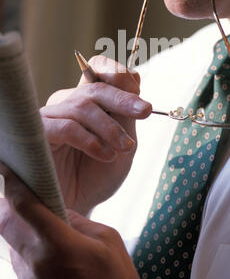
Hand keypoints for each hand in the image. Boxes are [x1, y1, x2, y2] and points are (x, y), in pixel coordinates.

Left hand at [0, 163, 140, 278]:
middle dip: (6, 205)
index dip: (14, 184)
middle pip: (6, 225)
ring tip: (40, 224)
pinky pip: (20, 261)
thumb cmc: (115, 278)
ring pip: (11, 243)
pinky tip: (46, 248)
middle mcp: (37, 263)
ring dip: (19, 229)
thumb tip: (57, 208)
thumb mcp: (107, 239)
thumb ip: (78, 220)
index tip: (8, 167)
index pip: (26, 207)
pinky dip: (27, 248)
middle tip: (14, 193)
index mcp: (60, 245)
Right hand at [41, 56, 151, 214]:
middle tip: (144, 112)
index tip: (140, 97)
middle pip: (94, 87)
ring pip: (82, 106)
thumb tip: (135, 75)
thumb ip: (126, 113)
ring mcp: (50, 117)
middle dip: (123, 99)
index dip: (118, 74)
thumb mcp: (122, 142)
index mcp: (87, 101)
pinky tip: (105, 155)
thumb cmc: (98, 175)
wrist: (77, 208)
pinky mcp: (37, 134)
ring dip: (109, 127)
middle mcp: (66, 104)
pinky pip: (66, 127)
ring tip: (124, 148)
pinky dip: (90, 140)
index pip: (97, 70)